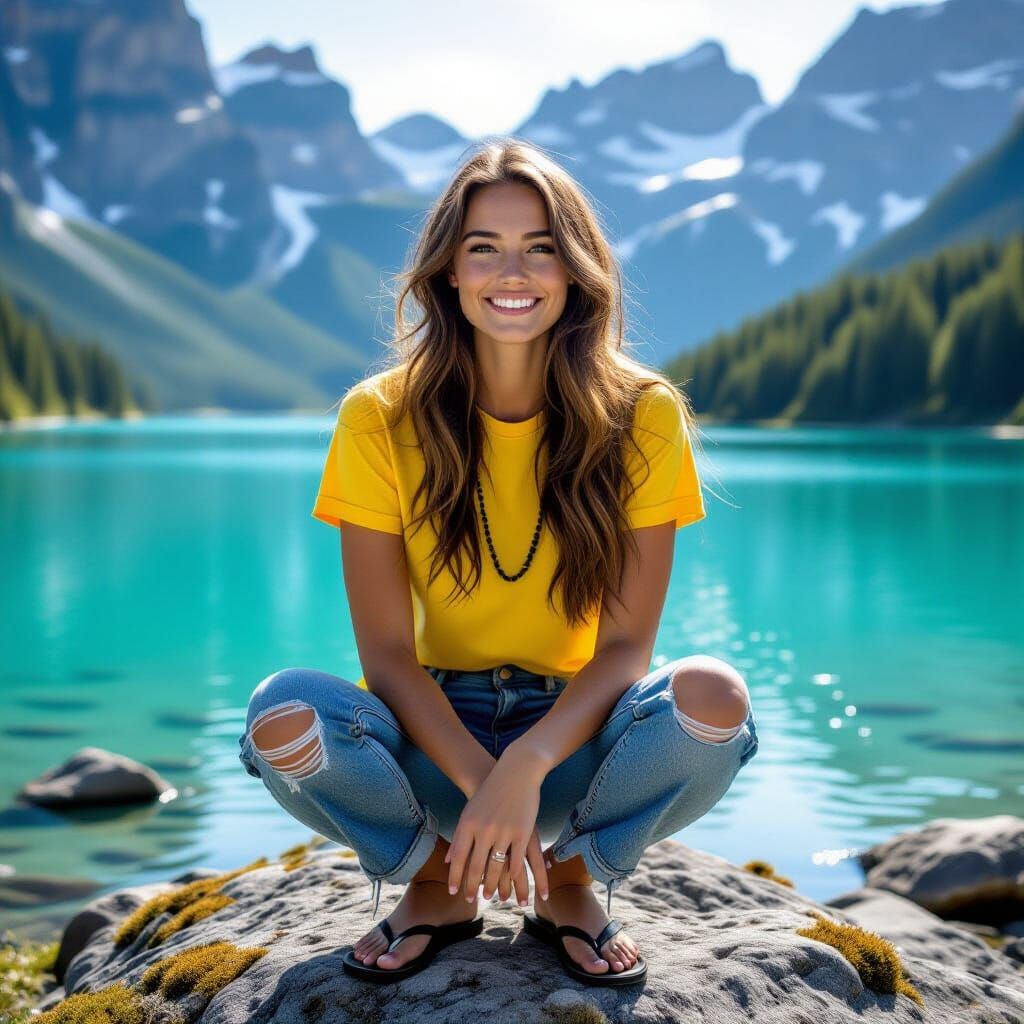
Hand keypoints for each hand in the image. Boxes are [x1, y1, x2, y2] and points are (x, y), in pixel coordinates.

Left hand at [445, 754, 549, 905]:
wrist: (515, 771)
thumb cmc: (490, 792)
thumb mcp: (470, 811)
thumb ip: (460, 836)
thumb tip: (447, 860)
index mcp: (468, 823)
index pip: (457, 857)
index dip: (455, 876)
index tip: (453, 892)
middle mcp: (484, 829)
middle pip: (476, 866)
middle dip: (472, 886)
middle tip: (471, 900)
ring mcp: (504, 832)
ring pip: (496, 867)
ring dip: (494, 885)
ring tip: (492, 897)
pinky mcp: (522, 832)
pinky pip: (517, 861)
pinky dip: (515, 877)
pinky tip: (513, 884)